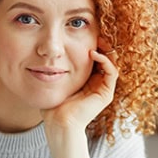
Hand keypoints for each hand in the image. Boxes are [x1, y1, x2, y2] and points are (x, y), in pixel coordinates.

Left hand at [41, 39, 118, 157]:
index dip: (94, 46)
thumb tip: (45, 54)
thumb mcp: (55, 81)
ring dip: (106, 50)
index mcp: (87, 81)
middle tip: (96, 34)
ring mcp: (103, 89)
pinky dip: (105, 61)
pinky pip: (112, 72)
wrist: (59, 123)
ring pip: (111, 63)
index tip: (85, 35)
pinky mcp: (106, 94)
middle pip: (106, 59)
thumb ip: (55, 69)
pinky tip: (93, 54)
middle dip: (102, 45)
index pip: (95, 59)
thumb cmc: (54, 106)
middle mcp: (97, 84)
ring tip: (97, 41)